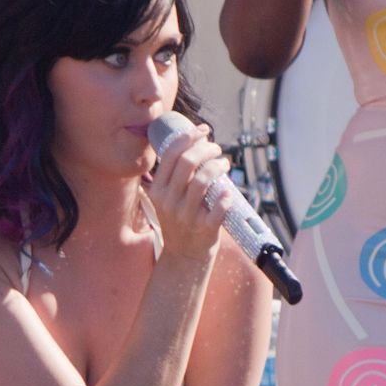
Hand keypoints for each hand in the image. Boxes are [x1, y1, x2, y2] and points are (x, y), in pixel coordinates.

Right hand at [143, 125, 230, 261]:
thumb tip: (197, 141)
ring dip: (217, 166)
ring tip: (224, 164)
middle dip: (206, 148)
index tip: (202, 130)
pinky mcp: (203, 229)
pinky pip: (217, 209)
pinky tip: (228, 192)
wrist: (184, 255)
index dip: (189, 136)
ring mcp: (186, 216)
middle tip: (216, 148)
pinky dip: (225, 198)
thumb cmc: (180, 219)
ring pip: (203, 180)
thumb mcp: (167, 198)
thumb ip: (176, 175)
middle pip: (187, 162)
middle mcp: (169, 201)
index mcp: (157, 190)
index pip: (171, 154)